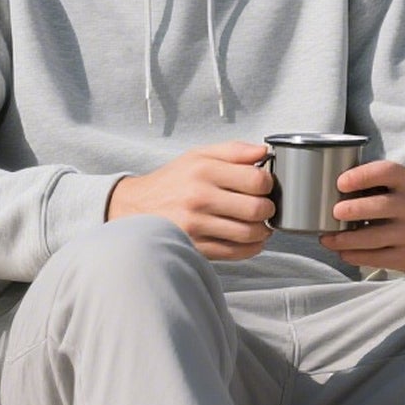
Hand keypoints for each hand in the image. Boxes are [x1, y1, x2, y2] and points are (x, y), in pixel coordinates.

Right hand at [107, 141, 274, 259]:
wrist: (136, 207)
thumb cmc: (173, 181)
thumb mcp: (199, 156)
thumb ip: (233, 151)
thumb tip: (264, 151)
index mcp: (203, 171)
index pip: (256, 180)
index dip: (268, 183)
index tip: (264, 185)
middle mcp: (199, 198)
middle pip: (257, 209)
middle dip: (268, 209)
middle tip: (264, 206)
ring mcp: (196, 226)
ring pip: (249, 234)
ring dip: (263, 230)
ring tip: (259, 223)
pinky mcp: (195, 247)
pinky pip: (235, 252)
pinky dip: (251, 247)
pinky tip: (250, 238)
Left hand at [320, 159, 404, 272]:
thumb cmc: (390, 204)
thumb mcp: (384, 186)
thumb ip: (362, 184)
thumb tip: (323, 192)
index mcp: (402, 181)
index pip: (388, 172)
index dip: (363, 176)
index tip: (341, 183)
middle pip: (383, 206)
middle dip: (356, 210)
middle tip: (335, 212)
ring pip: (377, 237)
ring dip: (348, 239)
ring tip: (328, 239)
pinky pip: (377, 258)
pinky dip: (356, 256)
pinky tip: (343, 252)